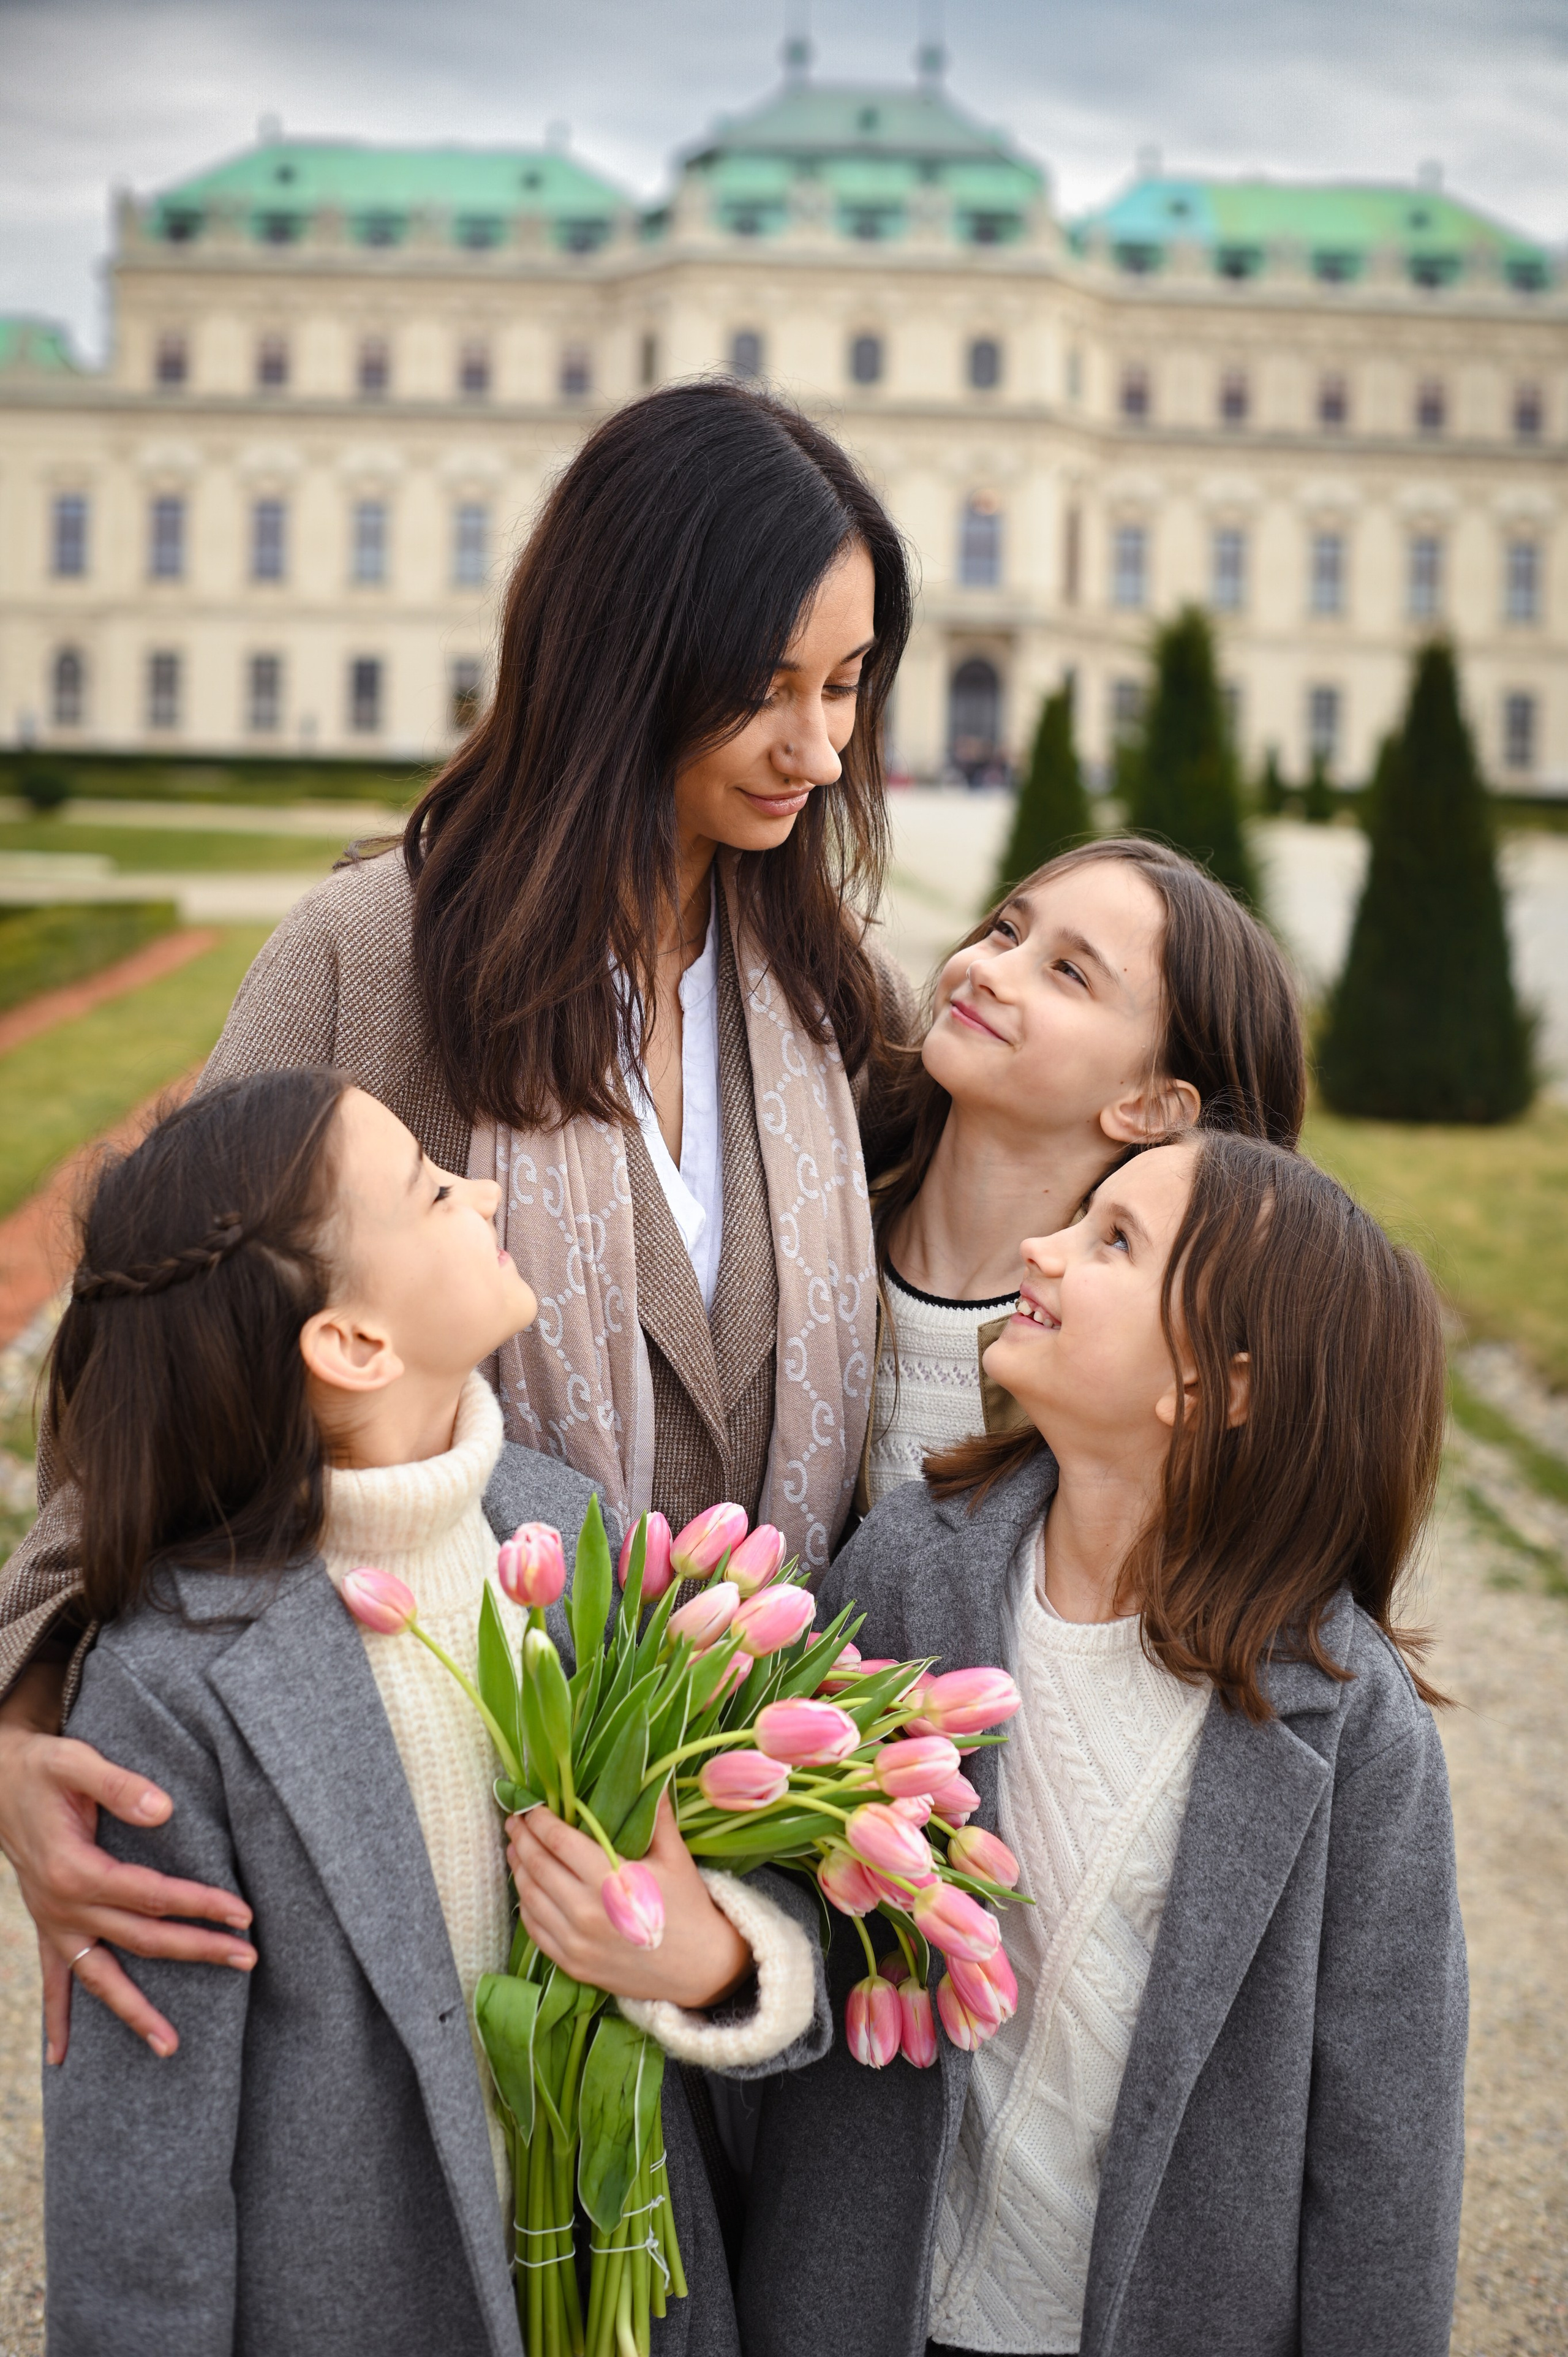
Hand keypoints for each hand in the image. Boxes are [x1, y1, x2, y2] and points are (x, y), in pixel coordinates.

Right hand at [0, 1666, 255, 2062]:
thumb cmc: (44, 1769)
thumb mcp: (76, 1762)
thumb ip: (119, 1785)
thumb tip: (165, 1810)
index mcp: (75, 1871)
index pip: (152, 1896)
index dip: (199, 1904)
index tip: (243, 1913)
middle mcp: (64, 1907)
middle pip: (142, 1939)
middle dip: (197, 1950)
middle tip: (249, 1959)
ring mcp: (54, 1925)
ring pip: (100, 1978)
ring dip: (135, 2013)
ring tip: (171, 2046)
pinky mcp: (48, 1928)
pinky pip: (53, 1983)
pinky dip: (58, 2020)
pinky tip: (62, 2059)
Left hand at [507, 1792, 750, 2009]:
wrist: (699, 1968)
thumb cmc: (688, 1907)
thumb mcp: (675, 1857)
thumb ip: (657, 1816)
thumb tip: (654, 1775)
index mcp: (609, 1880)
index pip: (559, 1842)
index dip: (539, 1821)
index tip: (530, 1807)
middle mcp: (585, 1912)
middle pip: (538, 1867)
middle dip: (522, 1840)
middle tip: (514, 1821)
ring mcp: (576, 1943)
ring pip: (531, 1898)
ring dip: (519, 1870)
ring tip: (515, 1849)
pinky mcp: (573, 1965)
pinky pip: (536, 1932)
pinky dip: (526, 1907)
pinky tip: (526, 1890)